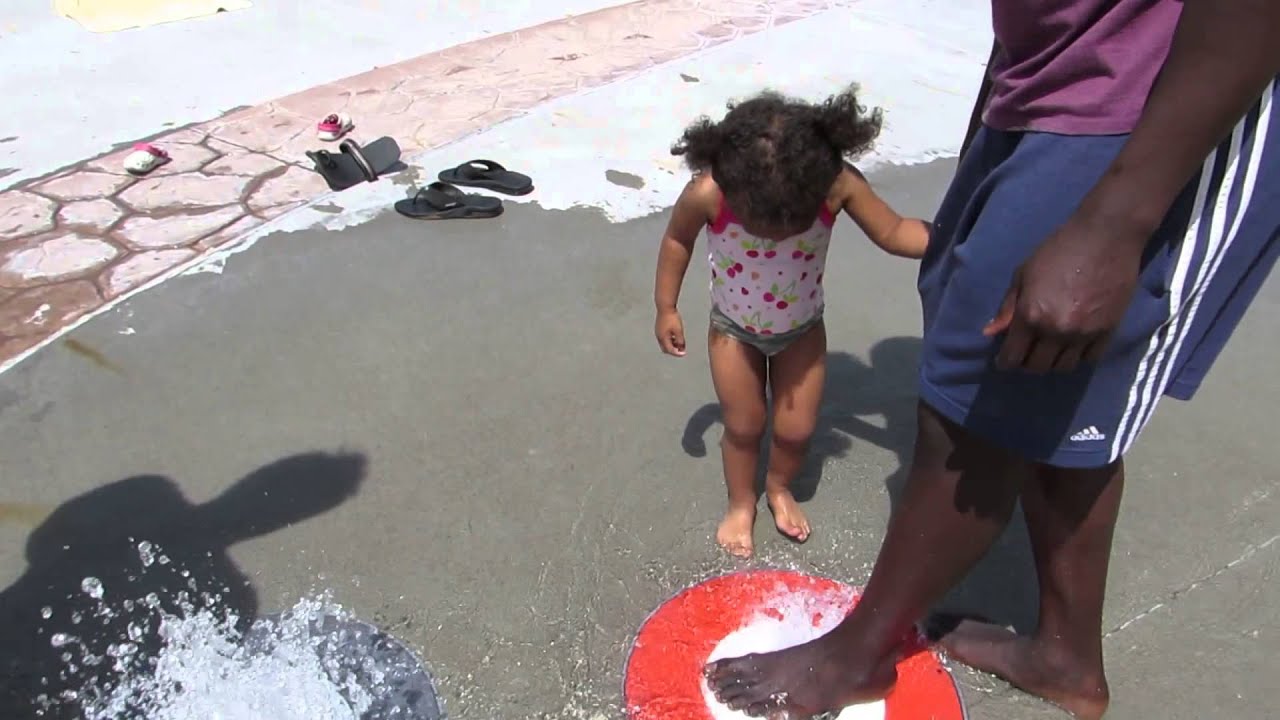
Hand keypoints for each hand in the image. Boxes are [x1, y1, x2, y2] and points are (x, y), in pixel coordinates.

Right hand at [655, 309, 686, 356]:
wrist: (665, 306)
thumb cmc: (672, 318)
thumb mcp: (678, 330)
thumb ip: (680, 341)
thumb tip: (681, 348)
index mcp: (663, 338)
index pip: (670, 350)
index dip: (677, 353)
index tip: (684, 353)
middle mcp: (659, 336)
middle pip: (665, 348)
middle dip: (673, 350)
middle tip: (681, 350)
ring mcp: (658, 332)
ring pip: (664, 343)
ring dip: (672, 345)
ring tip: (680, 343)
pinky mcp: (659, 328)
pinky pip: (663, 338)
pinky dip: (669, 340)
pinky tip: (675, 336)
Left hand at [983, 210, 1144, 372]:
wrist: (1106, 237)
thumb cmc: (1058, 250)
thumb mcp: (1023, 274)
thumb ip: (1007, 307)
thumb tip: (991, 332)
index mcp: (1031, 316)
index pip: (1012, 357)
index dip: (1005, 362)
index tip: (1005, 359)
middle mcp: (1056, 331)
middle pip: (1037, 367)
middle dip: (1027, 363)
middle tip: (1027, 351)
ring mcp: (1083, 334)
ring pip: (1063, 367)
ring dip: (1053, 362)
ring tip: (1050, 349)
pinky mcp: (1108, 331)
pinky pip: (1089, 359)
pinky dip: (1078, 356)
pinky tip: (1073, 344)